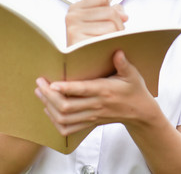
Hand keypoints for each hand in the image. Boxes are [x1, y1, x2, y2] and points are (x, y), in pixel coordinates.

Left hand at [34, 51, 157, 136]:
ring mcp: (92, 116)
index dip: (65, 88)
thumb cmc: (135, 90)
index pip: (82, 91)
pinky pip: (68, 129)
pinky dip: (55, 122)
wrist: (140, 113)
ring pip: (64, 118)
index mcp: (104, 91)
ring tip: (40, 94)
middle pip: (67, 106)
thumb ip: (123, 64)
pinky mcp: (90, 123)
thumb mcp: (132, 75)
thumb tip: (117, 51)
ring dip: (48, 107)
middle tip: (40, 84)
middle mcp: (96, 105)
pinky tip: (49, 110)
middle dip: (49, 96)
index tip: (52, 82)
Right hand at [65, 0, 128, 45]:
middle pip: (110, 12)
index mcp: (74, 9)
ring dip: (116, 37)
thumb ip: (112, 12)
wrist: (80, 73)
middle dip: (118, 25)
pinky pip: (107, 38)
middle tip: (111, 38)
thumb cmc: (92, 45)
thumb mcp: (99, 23)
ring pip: (112, 26)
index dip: (111, 10)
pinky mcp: (79, 43)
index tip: (108, 22)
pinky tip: (105, 50)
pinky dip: (112, 44)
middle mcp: (71, 17)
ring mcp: (73, 29)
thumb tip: (124, 16)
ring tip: (107, 45)